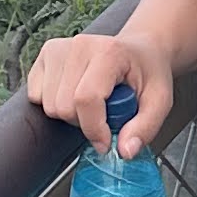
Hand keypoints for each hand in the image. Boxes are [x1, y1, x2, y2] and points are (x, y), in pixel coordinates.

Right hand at [25, 28, 175, 158]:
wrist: (140, 50)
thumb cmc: (148, 72)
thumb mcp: (160, 101)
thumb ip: (145, 128)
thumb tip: (124, 151)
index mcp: (109, 52)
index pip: (86, 99)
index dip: (93, 129)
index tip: (105, 142)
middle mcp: (80, 45)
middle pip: (63, 106)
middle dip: (84, 122)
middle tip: (105, 114)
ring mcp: (59, 48)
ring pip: (48, 104)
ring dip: (70, 115)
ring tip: (92, 103)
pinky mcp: (46, 54)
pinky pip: (35, 95)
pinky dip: (53, 103)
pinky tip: (74, 93)